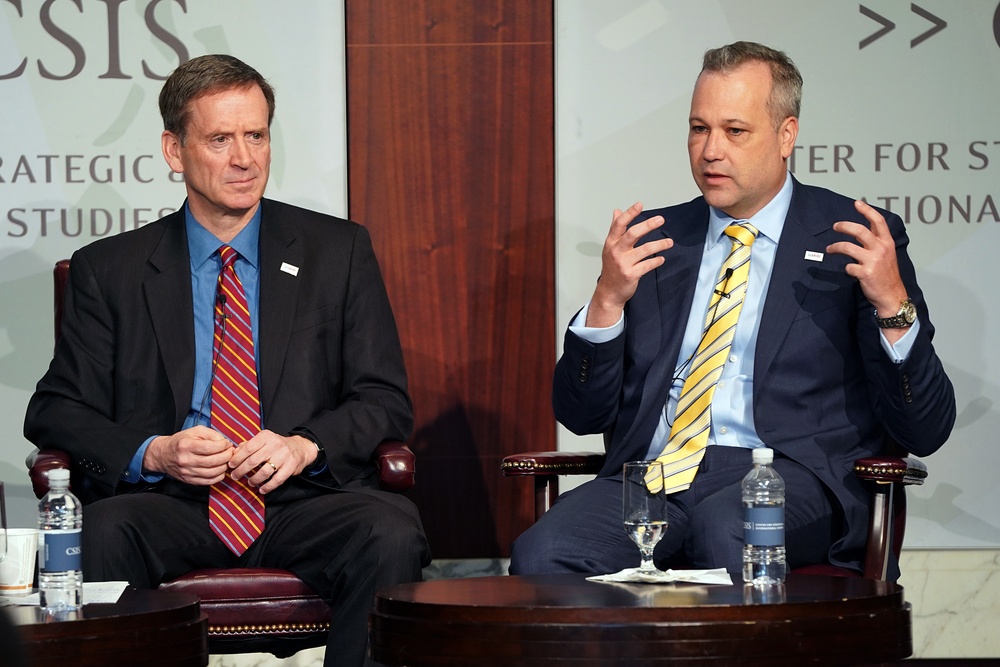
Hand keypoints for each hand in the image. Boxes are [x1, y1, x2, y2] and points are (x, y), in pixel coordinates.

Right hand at [143, 426, 233, 485]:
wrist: (163, 455)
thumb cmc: (182, 441)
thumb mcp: (195, 431)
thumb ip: (212, 434)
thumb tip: (225, 444)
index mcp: (186, 445)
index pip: (210, 447)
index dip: (223, 446)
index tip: (227, 444)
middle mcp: (185, 460)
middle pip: (213, 461)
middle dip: (227, 456)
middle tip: (230, 451)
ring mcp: (187, 472)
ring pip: (213, 473)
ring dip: (224, 466)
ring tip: (226, 460)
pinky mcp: (189, 480)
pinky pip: (209, 481)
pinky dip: (219, 476)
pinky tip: (220, 469)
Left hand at [227, 430, 318, 493]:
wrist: (300, 448)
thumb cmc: (276, 445)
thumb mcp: (263, 440)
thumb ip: (248, 445)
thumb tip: (234, 452)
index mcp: (266, 436)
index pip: (248, 448)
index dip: (237, 458)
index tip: (230, 465)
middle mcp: (275, 445)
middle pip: (253, 461)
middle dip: (241, 471)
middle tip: (235, 476)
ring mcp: (284, 456)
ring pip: (264, 472)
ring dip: (254, 480)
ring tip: (250, 483)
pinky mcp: (291, 467)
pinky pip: (277, 480)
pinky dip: (268, 487)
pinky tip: (262, 490)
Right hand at [587, 202, 672, 327]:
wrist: (609, 291)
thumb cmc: (611, 268)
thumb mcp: (610, 247)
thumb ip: (615, 229)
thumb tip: (617, 211)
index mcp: (611, 243)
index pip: (619, 225)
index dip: (629, 213)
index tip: (640, 205)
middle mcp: (616, 252)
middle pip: (633, 234)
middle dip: (648, 225)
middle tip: (660, 220)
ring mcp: (623, 264)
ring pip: (645, 250)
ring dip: (660, 244)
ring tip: (669, 242)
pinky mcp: (631, 274)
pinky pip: (648, 265)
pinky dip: (656, 261)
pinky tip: (661, 259)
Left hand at [826, 200, 907, 318]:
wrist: (892, 296)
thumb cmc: (887, 275)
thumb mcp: (886, 255)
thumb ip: (874, 243)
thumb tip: (858, 233)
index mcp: (887, 243)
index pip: (878, 221)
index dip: (867, 210)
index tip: (857, 203)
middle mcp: (881, 249)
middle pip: (859, 230)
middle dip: (843, 226)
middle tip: (835, 226)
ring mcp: (873, 261)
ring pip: (848, 247)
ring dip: (835, 247)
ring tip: (830, 249)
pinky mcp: (865, 273)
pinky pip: (848, 266)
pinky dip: (846, 268)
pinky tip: (849, 270)